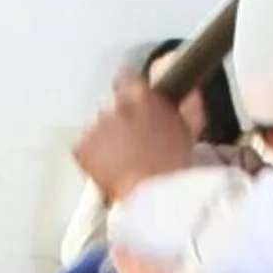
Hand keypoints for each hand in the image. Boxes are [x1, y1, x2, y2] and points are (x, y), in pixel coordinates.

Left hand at [75, 75, 196, 204]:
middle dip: (119, 117)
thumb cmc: (172, 168)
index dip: (130, 89)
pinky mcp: (82, 149)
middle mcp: (115, 106)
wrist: (152, 195)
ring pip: (96, 126)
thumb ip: (189, 107)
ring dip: (105, 137)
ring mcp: (95, 127)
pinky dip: (91, 156)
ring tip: (121, 158)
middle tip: (132, 138)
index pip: (127, 77)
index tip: (134, 100)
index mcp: (141, 97)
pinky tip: (106, 168)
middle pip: (111, 104)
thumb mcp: (189, 132)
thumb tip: (190, 94)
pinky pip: (83, 147)